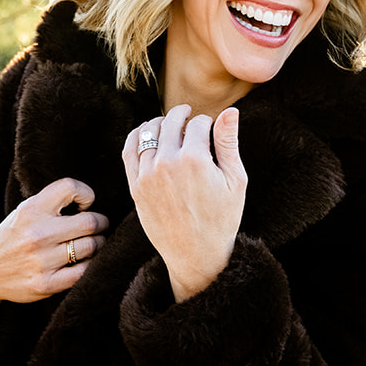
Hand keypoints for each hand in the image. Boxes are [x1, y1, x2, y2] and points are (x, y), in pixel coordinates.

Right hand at [0, 177, 108, 319]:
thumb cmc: (13, 236)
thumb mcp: (25, 210)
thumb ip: (53, 203)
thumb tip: (93, 204)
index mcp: (31, 210)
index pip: (70, 188)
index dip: (86, 194)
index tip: (84, 204)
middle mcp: (37, 234)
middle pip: (90, 222)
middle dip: (101, 222)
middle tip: (99, 225)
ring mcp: (41, 261)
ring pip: (91, 247)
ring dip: (98, 244)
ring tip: (92, 243)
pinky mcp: (46, 284)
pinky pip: (84, 272)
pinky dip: (91, 265)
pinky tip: (85, 261)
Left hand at [122, 105, 246, 301]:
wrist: (196, 255)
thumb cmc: (222, 219)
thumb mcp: (235, 181)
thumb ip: (229, 143)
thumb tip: (230, 110)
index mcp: (195, 159)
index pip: (198, 123)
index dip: (207, 123)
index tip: (210, 129)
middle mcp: (167, 163)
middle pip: (171, 122)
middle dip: (183, 115)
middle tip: (189, 116)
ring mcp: (147, 175)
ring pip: (149, 131)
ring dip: (161, 123)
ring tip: (170, 125)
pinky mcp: (135, 186)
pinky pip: (129, 149)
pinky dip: (137, 135)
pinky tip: (147, 132)